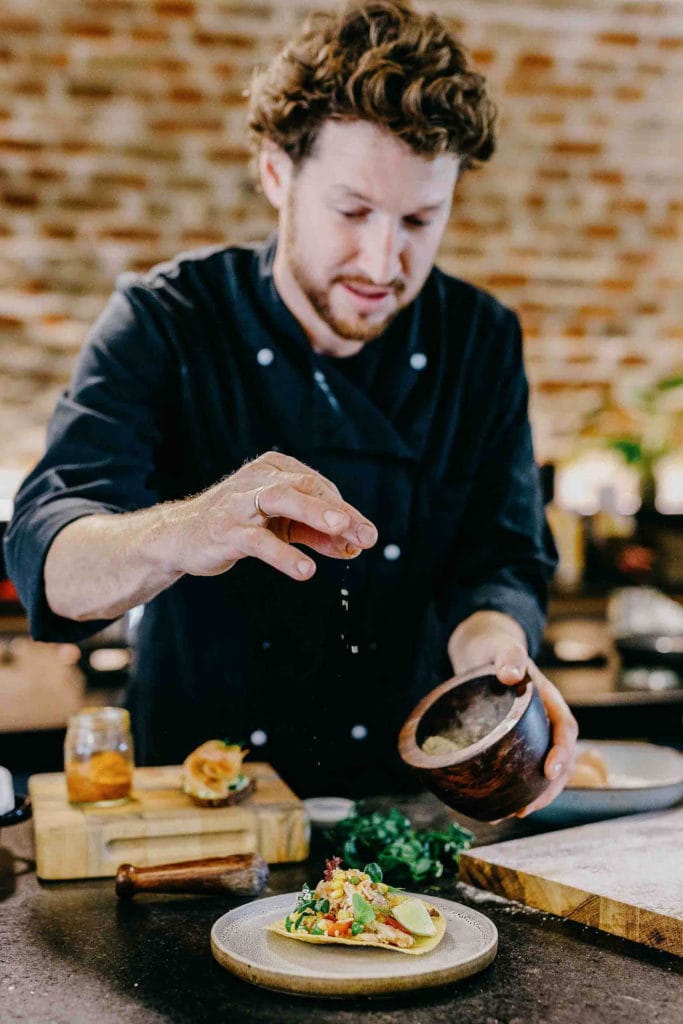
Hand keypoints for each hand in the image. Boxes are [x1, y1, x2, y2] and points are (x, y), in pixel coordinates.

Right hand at [162, 450, 377, 580]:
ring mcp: (239, 503)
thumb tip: (355, 546)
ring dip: (314, 512)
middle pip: (304, 486)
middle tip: (364, 530)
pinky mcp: (225, 530)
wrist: (180, 537)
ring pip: (281, 500)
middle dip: (338, 509)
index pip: (317, 486)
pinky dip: (283, 555)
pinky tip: (306, 570)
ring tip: (342, 529)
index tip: (364, 535)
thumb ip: (317, 534)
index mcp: (273, 469)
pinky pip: (258, 541)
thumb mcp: (282, 526)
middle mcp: (257, 479)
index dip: (344, 511)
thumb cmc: (237, 525)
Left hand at [448, 610, 577, 817]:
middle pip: (560, 758)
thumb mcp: (501, 647)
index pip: (565, 727)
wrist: (483, 651)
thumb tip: (510, 675)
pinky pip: (525, 768)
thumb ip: (508, 656)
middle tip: (528, 807)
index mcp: (549, 699)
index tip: (549, 771)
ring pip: (545, 769)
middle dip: (550, 787)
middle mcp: (545, 720)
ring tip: (517, 813)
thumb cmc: (495, 649)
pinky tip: (502, 805)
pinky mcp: (516, 742)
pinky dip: (519, 788)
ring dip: (537, 794)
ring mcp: (532, 732)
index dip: (562, 752)